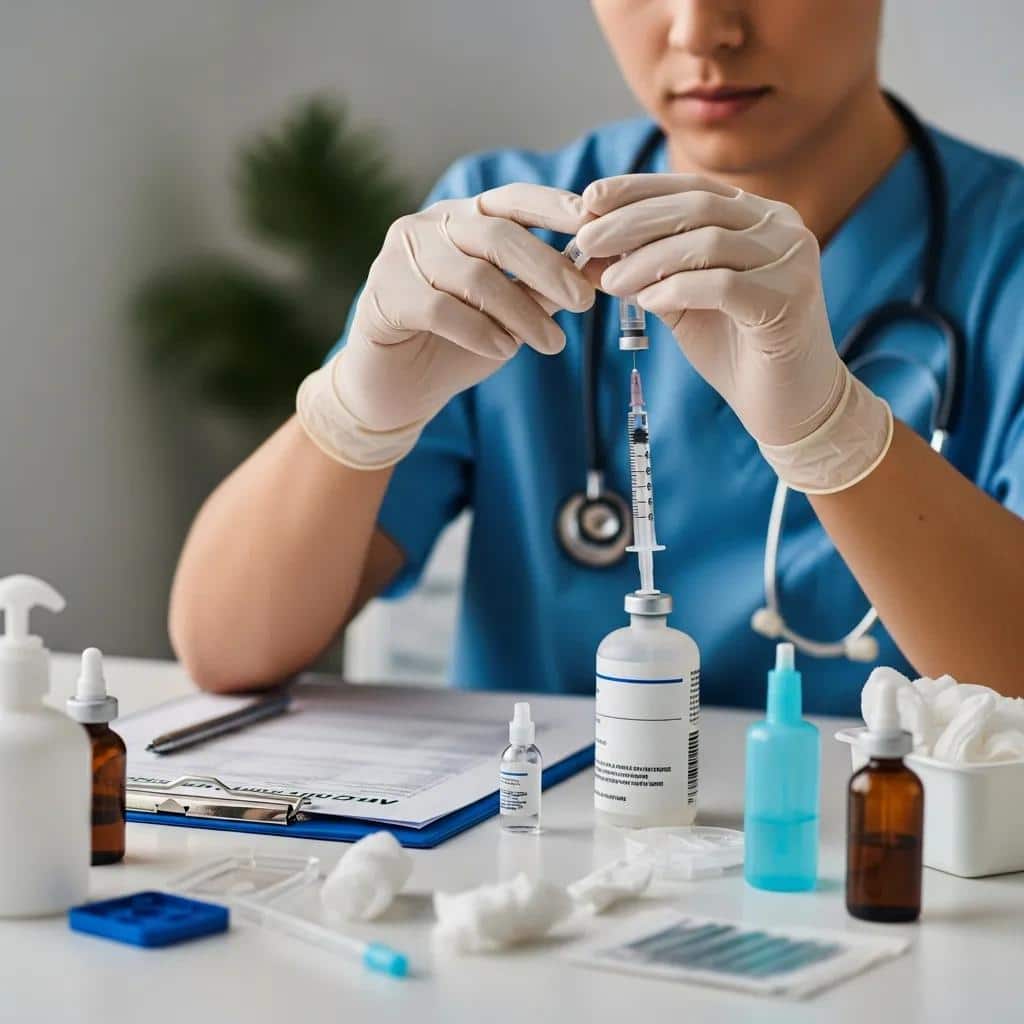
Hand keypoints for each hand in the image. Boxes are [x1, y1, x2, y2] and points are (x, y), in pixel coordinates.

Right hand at [299, 184, 593, 468]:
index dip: (552, 206)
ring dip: (521, 312)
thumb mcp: (510, 315)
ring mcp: (400, 258)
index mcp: (461, 219)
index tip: (593, 222)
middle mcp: (428, 227)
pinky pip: (441, 308)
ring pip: (474, 276)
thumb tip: (592, 274)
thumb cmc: (456, 345)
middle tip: (584, 301)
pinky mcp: (384, 296)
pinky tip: (504, 350)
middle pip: (497, 235)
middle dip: (547, 267)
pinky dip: (480, 331)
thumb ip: (542, 291)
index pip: (511, 200)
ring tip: (552, 343)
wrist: (397, 390)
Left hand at [576, 174, 891, 492]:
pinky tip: (648, 302)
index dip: (638, 189)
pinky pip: (722, 284)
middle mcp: (780, 227)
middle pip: (696, 206)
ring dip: (648, 259)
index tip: (590, 197)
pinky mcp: (788, 298)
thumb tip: (588, 252)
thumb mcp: (682, 303)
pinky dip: (677, 289)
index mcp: (758, 217)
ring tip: (611, 282)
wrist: (789, 406)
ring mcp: (790, 260)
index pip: (692, 187)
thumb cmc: (736, 351)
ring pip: (707, 242)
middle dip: (633, 221)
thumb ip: (646, 272)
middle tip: (587, 240)